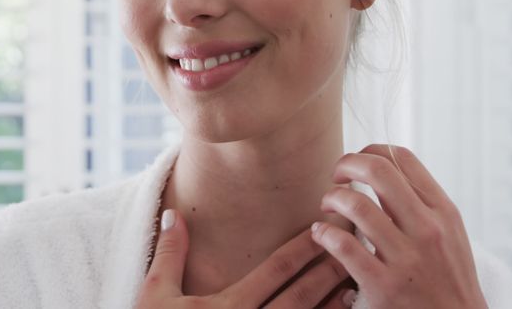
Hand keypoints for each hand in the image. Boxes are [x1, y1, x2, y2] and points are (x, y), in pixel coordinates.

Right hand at [136, 208, 357, 307]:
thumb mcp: (155, 298)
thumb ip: (169, 255)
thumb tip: (173, 212)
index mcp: (228, 307)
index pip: (276, 270)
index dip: (304, 247)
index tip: (324, 227)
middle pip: (302, 296)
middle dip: (330, 269)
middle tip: (356, 244)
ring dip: (333, 305)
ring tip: (356, 283)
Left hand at [311, 145, 486, 308]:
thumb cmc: (448, 278)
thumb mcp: (450, 233)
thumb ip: (422, 202)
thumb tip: (385, 165)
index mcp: (443, 212)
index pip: (401, 159)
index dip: (370, 150)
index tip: (356, 163)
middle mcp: (427, 230)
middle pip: (378, 171)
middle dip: (346, 164)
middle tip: (335, 175)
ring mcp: (406, 259)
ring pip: (356, 206)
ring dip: (331, 198)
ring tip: (327, 206)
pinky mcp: (384, 287)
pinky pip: (344, 247)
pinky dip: (324, 234)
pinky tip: (321, 234)